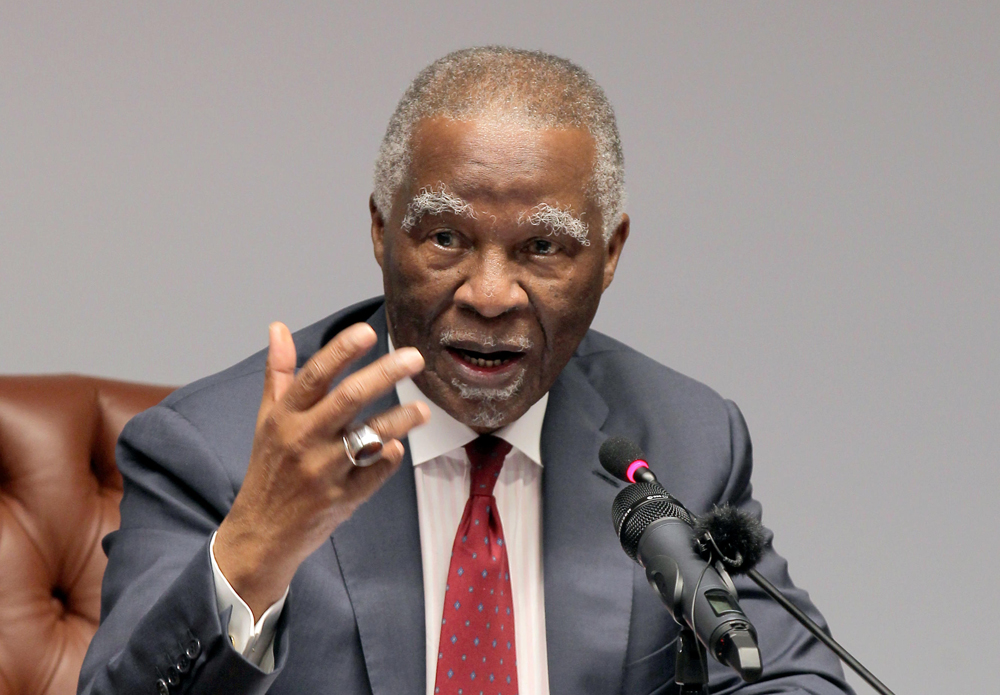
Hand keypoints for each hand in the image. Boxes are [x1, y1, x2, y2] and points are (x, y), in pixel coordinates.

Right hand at [214, 321, 429, 618]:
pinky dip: (390, 456)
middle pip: (349, 398)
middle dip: (386, 373)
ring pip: (371, 436)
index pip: (314, 375)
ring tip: (422, 410)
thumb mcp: (268, 420)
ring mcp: (324, 471)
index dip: (342, 350)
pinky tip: (397, 447)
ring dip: (402, 418)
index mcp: (284, 418)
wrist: (262, 534)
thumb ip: (279, 374)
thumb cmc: (269, 470)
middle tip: (415, 358)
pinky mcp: (343, 498)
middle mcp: (303, 441)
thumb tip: (278, 328)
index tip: (368, 332)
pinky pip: (377, 471)